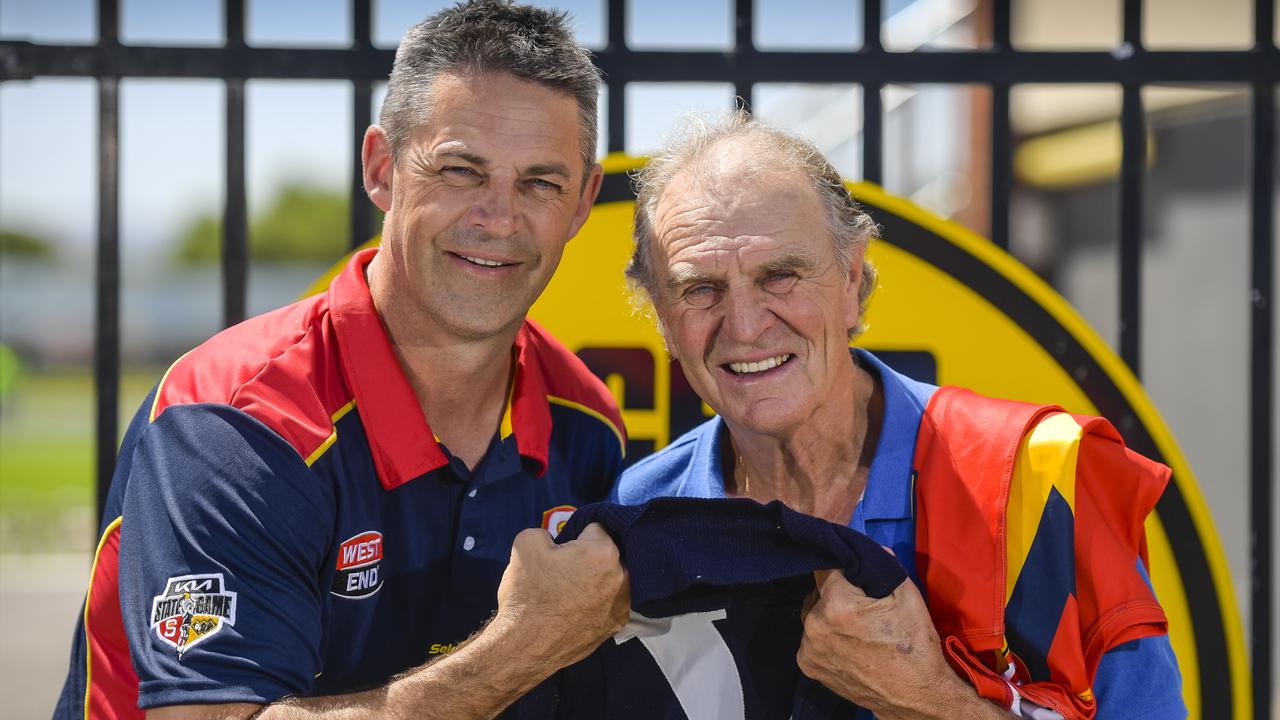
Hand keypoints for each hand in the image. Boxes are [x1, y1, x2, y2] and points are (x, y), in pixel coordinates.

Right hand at [493, 523, 629, 668]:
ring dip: (596, 579)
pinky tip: (575, 608)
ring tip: (569, 591)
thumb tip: (555, 542)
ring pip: (610, 578)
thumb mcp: (526, 543)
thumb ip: (547, 531)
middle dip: (589, 557)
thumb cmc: (528, 593)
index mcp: (604, 552)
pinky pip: (609, 602)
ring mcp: (622, 604)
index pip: (595, 527)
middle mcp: (622, 577)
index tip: (561, 548)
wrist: (525, 646)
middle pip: (606, 554)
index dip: (575, 534)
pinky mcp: (616, 625)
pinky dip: (597, 601)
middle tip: (563, 570)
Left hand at [798, 571, 996, 719]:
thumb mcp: (907, 596)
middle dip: (835, 590)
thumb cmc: (914, 645)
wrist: (916, 696)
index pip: (826, 566)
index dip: (841, 565)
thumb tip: (872, 548)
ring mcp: (808, 647)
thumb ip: (884, 566)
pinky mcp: (808, 665)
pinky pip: (811, 636)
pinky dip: (824, 634)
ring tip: (854, 623)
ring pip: (812, 613)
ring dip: (827, 612)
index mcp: (837, 603)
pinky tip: (846, 640)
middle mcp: (814, 625)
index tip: (853, 571)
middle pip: (817, 590)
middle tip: (860, 601)